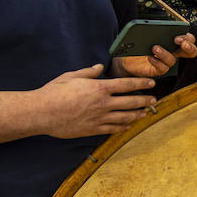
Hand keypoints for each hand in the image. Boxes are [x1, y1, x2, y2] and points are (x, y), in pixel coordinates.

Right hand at [38, 64, 157, 136]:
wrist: (42, 113)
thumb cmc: (54, 92)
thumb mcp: (72, 76)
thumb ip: (88, 72)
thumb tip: (98, 67)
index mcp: (99, 88)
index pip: (126, 84)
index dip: (141, 83)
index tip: (151, 83)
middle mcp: (103, 104)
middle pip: (130, 102)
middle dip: (144, 100)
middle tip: (154, 100)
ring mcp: (99, 118)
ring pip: (124, 117)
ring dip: (137, 115)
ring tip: (145, 113)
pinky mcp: (92, 130)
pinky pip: (112, 129)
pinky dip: (122, 127)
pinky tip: (127, 126)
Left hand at [113, 32, 196, 79]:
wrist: (126, 58)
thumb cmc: (138, 44)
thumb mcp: (147, 34)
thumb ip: (155, 30)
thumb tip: (157, 28)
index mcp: (173, 41)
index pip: (189, 40)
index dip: (188, 39)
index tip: (178, 36)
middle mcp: (173, 52)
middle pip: (191, 52)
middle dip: (189, 47)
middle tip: (179, 42)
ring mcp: (166, 62)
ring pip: (173, 60)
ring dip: (165, 53)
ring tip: (155, 48)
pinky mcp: (158, 70)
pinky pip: (163, 68)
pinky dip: (156, 62)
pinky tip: (150, 57)